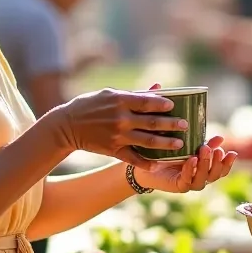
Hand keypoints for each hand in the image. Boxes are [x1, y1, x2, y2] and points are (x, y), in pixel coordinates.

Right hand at [55, 86, 187, 171]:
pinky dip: (146, 162)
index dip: (164, 105)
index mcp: (120, 101)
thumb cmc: (89, 105)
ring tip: (179, 144)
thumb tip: (157, 88)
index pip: (148, 102)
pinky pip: (133, 158)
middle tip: (185, 126)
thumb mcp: (109, 94)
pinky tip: (158, 164)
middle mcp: (121, 119)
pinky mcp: (113, 150)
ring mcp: (118, 136)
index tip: (174, 107)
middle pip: (153, 123)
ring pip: (148, 141)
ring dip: (166, 144)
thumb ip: (134, 94)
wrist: (66, 126)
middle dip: (172, 125)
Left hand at [134, 135, 238, 193]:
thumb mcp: (189, 146)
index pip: (222, 169)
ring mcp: (190, 183)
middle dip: (217, 162)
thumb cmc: (169, 154)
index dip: (228, 163)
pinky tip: (191, 160)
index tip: (232, 153)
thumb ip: (205, 144)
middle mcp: (200, 178)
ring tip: (204, 150)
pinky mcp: (179, 186)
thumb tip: (221, 138)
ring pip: (203, 178)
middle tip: (217, 150)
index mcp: (205, 169)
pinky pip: (188, 180)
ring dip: (205, 164)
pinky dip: (190, 170)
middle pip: (215, 175)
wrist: (148, 163)